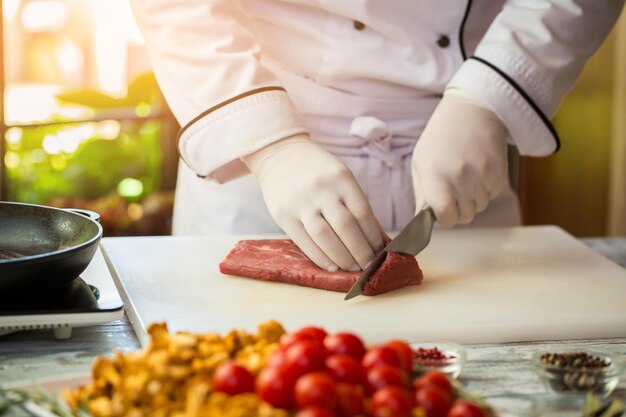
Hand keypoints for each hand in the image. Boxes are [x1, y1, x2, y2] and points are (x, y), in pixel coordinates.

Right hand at [242, 134, 383, 270]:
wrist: (280, 155)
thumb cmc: (318, 171)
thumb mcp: (341, 178)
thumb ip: (355, 205)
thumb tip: (376, 239)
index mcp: (341, 178)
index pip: (362, 213)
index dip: (373, 237)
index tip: (381, 252)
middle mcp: (321, 189)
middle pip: (346, 227)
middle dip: (361, 251)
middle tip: (370, 266)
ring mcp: (301, 203)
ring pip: (325, 237)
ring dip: (342, 258)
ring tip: (353, 268)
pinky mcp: (283, 215)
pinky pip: (305, 242)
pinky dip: (321, 258)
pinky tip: (332, 266)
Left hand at [411, 89, 508, 226]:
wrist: (472, 110)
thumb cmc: (440, 139)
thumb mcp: (421, 163)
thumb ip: (422, 195)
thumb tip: (420, 223)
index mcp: (435, 174)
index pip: (446, 216)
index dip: (445, 219)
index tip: (443, 212)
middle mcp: (459, 175)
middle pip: (465, 216)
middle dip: (459, 210)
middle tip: (454, 190)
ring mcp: (482, 173)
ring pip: (480, 207)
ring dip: (473, 198)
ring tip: (466, 175)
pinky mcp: (500, 171)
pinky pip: (493, 195)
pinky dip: (486, 189)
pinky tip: (478, 169)